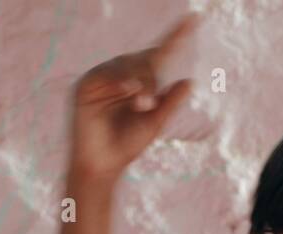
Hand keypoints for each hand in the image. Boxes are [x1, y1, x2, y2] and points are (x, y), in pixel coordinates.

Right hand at [66, 12, 199, 182]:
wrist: (103, 166)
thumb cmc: (127, 146)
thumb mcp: (154, 123)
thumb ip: (170, 103)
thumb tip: (189, 81)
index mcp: (140, 80)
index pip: (160, 54)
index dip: (176, 36)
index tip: (195, 18)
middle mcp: (122, 74)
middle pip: (144, 60)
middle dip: (150, 78)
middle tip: (150, 104)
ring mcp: (103, 77)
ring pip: (127, 65)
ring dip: (139, 82)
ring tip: (141, 105)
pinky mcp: (87, 86)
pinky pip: (106, 74)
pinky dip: (121, 81)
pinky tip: (130, 91)